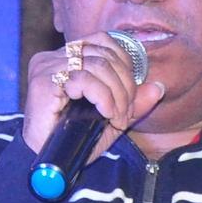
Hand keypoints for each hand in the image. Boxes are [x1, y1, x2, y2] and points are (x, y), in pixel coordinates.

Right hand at [21, 34, 166, 158]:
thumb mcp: (112, 119)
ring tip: (115, 117)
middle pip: (104, 53)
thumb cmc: (75, 139)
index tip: (128, 98)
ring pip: (98, 64)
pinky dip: (102, 96)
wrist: (48, 161)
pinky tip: (105, 112)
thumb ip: (134, 103)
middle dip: (125, 86)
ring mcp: (47, 67)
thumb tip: (158, 87)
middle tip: (124, 114)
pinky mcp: (43, 82)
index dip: (125, 65)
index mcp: (68, 58)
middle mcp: (55, 57)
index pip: (104, 41)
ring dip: (116, 94)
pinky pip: (84, 78)